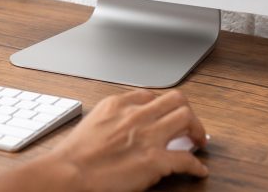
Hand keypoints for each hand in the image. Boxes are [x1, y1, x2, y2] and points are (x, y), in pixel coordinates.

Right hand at [48, 90, 208, 191]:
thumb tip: (122, 126)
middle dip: (187, 111)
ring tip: (198, 141)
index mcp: (118, 104)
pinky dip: (196, 166)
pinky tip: (198, 170)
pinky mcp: (155, 160)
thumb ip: (111, 118)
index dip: (162, 105)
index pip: (150, 95)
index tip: (165, 114)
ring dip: (197, 130)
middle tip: (190, 125)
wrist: (70, 172)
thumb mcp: (91, 121)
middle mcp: (136, 115)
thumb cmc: (74, 154)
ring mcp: (148, 136)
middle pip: (175, 99)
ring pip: (186, 118)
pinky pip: (186, 158)